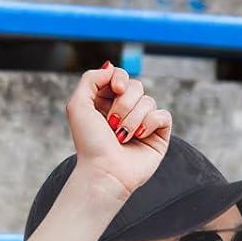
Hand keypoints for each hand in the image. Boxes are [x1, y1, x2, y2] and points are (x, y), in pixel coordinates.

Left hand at [65, 64, 171, 200]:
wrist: (103, 172)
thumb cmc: (89, 144)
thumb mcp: (78, 105)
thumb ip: (90, 78)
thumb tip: (111, 67)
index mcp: (107, 104)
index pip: (121, 77)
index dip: (119, 78)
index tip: (114, 90)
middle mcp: (126, 112)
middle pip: (136, 86)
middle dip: (124, 103)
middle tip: (112, 124)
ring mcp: (143, 124)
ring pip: (149, 101)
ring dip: (133, 119)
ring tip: (121, 138)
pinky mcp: (158, 136)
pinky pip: (164, 115)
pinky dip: (150, 124)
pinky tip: (139, 138)